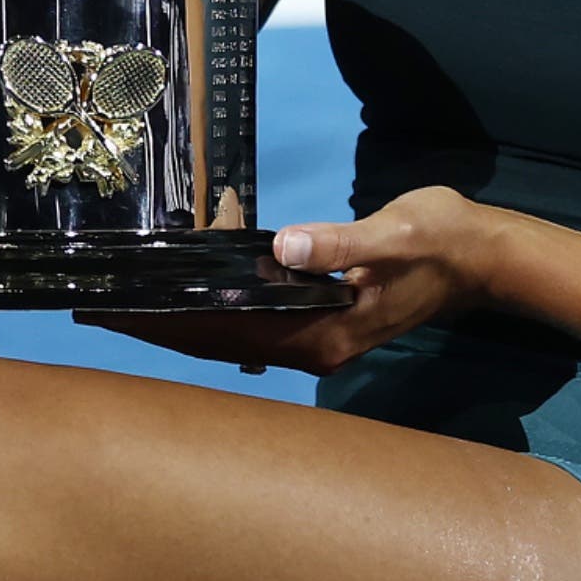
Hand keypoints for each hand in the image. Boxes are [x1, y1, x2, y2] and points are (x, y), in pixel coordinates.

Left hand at [82, 187, 511, 377]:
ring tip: (124, 311)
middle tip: (97, 313)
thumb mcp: (397, 232)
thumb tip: (284, 248)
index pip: (231, 331)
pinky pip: (253, 326)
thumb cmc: (442, 240)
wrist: (484, 258)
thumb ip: (342, 241)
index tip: (123, 312)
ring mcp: (317, 340)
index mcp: (326, 335)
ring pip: (232, 339)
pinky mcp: (321, 325)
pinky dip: (215, 314)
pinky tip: (187, 299)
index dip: (174, 322)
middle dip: (160, 330)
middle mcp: (314, 348)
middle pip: (219, 343)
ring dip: (180, 325)